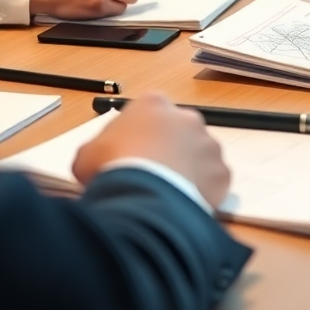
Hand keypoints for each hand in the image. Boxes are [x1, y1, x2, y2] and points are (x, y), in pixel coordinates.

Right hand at [73, 93, 231, 207]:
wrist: (145, 194)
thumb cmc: (113, 165)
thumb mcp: (87, 155)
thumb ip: (97, 151)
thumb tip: (98, 162)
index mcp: (153, 104)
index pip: (148, 113)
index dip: (139, 136)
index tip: (130, 155)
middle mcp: (187, 117)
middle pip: (178, 132)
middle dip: (168, 150)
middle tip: (152, 175)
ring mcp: (208, 144)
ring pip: (199, 155)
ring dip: (187, 169)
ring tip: (168, 193)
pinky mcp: (222, 172)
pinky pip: (212, 181)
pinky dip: (202, 191)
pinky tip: (184, 205)